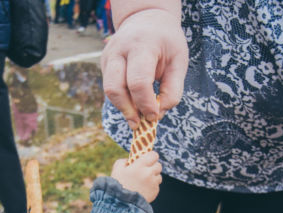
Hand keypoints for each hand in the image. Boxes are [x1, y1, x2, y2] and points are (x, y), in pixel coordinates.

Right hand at [101, 9, 187, 129]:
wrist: (146, 18)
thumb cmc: (167, 42)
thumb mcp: (179, 61)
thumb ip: (173, 89)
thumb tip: (158, 114)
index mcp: (142, 45)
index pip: (138, 81)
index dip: (145, 104)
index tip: (154, 116)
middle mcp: (119, 49)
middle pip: (115, 88)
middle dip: (128, 110)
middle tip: (139, 124)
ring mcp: (108, 56)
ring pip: (108, 90)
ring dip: (122, 108)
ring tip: (136, 118)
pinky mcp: (104, 63)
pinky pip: (110, 87)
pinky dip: (121, 100)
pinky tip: (132, 103)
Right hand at [111, 151, 161, 202]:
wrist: (121, 202)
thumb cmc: (118, 184)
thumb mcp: (117, 169)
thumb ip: (125, 161)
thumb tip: (131, 160)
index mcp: (140, 165)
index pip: (153, 155)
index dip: (151, 156)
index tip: (147, 159)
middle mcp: (148, 173)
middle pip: (158, 165)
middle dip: (152, 167)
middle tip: (145, 171)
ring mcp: (153, 183)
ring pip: (159, 176)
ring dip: (153, 177)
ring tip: (143, 182)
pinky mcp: (155, 192)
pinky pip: (157, 186)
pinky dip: (152, 187)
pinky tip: (143, 189)